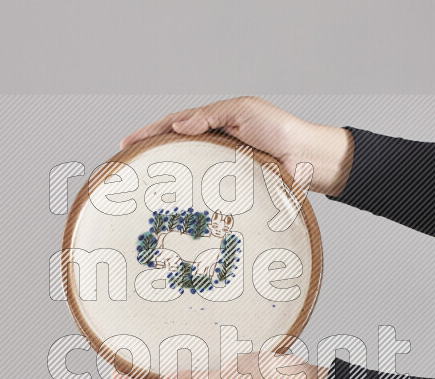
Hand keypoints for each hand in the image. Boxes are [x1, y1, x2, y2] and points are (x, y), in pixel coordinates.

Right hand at [120, 97, 353, 196]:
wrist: (308, 159)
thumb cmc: (280, 130)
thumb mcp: (244, 111)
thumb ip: (211, 116)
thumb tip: (178, 125)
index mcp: (214, 125)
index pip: (174, 126)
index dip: (149, 134)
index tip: (126, 144)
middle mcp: (214, 148)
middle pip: (176, 151)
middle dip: (150, 159)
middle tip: (126, 169)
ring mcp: (222, 170)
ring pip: (188, 175)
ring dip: (167, 183)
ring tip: (142, 192)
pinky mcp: (232, 192)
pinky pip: (207, 196)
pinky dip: (190, 203)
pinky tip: (176, 211)